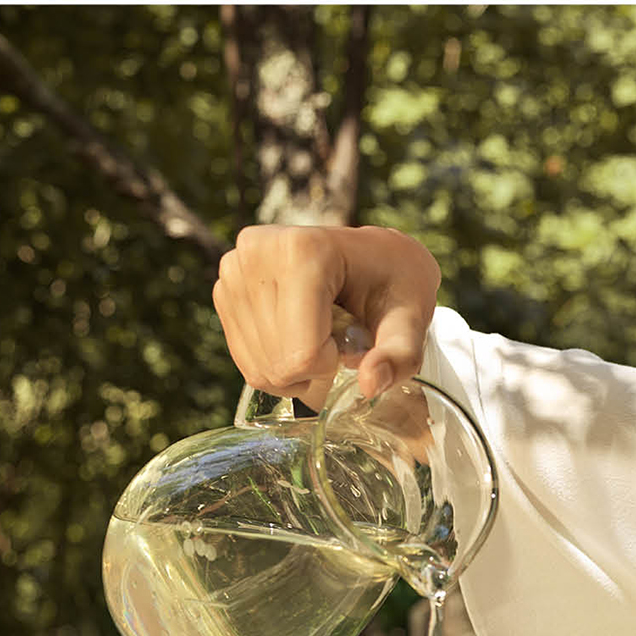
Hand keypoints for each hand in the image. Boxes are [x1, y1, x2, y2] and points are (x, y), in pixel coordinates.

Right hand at [212, 224, 440, 405]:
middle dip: (315, 369)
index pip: (302, 352)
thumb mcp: (411, 318)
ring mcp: (234, 270)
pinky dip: (277, 365)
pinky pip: (246, 361)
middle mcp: (257, 252)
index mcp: (304, 250)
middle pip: (278, 364)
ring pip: (260, 368)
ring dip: (297, 370)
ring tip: (320, 334)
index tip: (353, 338)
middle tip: (338, 338)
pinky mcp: (224, 290)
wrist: (371, 256)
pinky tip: (298, 337)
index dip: (333, 363)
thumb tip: (371, 385)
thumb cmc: (394, 284)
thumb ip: (399, 355)